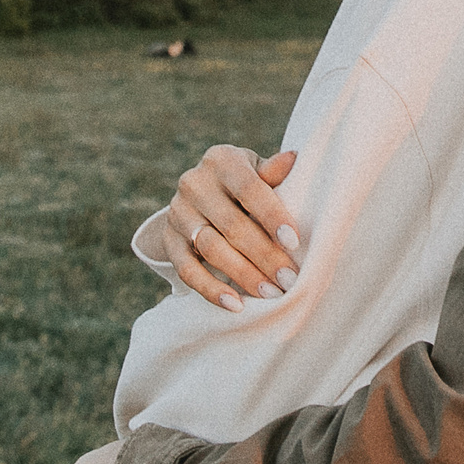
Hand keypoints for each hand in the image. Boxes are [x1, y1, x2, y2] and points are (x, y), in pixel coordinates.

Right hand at [167, 146, 299, 310]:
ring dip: (243, 274)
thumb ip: (272, 171)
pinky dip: (211, 289)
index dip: (271, 215)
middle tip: (289, 278)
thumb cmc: (244, 184)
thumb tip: (293, 159)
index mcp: (222, 161)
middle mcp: (194, 184)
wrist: (202, 196)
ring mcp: (178, 213)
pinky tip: (235, 304)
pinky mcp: (169, 241)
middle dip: (263, 255)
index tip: (294, 242)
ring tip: (271, 293)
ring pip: (210, 248)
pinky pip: (187, 270)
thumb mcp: (257, 171)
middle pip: (231, 224)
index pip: (249, 188)